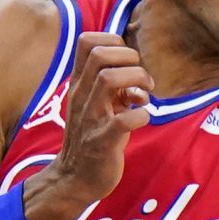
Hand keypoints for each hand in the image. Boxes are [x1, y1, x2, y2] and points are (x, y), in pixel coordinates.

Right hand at [24, 33, 151, 219]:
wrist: (74, 178)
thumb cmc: (92, 137)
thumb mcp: (96, 103)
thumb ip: (112, 84)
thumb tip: (136, 69)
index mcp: (80, 84)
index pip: (86, 42)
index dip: (113, 40)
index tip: (128, 59)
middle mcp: (81, 96)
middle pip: (100, 55)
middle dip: (129, 58)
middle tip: (141, 80)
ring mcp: (90, 118)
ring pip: (108, 79)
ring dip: (137, 80)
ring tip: (144, 97)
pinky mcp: (102, 141)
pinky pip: (124, 120)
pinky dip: (141, 116)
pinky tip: (142, 119)